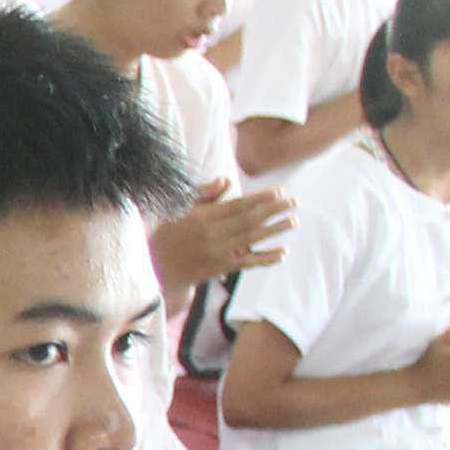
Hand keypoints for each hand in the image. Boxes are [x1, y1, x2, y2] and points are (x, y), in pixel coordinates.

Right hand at [150, 181, 291, 301]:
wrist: (155, 270)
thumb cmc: (167, 235)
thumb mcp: (178, 210)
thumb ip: (203, 195)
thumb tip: (226, 180)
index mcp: (201, 218)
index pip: (237, 206)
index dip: (259, 199)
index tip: (278, 191)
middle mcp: (211, 235)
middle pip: (248, 220)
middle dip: (273, 210)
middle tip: (293, 202)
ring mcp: (217, 253)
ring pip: (251, 239)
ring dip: (274, 230)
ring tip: (293, 221)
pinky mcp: (220, 268)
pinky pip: (247, 263)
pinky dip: (266, 258)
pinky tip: (282, 252)